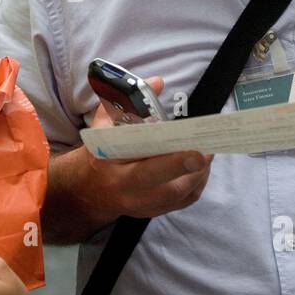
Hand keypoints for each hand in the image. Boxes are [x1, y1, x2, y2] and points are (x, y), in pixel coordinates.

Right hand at [69, 76, 212, 226]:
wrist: (86, 188)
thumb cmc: (99, 151)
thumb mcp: (103, 123)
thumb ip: (127, 101)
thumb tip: (158, 82)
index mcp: (112, 166)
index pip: (142, 166)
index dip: (171, 161)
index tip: (194, 151)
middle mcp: (126, 190)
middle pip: (165, 189)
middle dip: (191, 171)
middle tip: (207, 152)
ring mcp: (140, 205)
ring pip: (177, 197)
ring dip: (198, 176)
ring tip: (208, 155)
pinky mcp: (151, 212)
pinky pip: (180, 203)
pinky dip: (196, 186)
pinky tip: (202, 169)